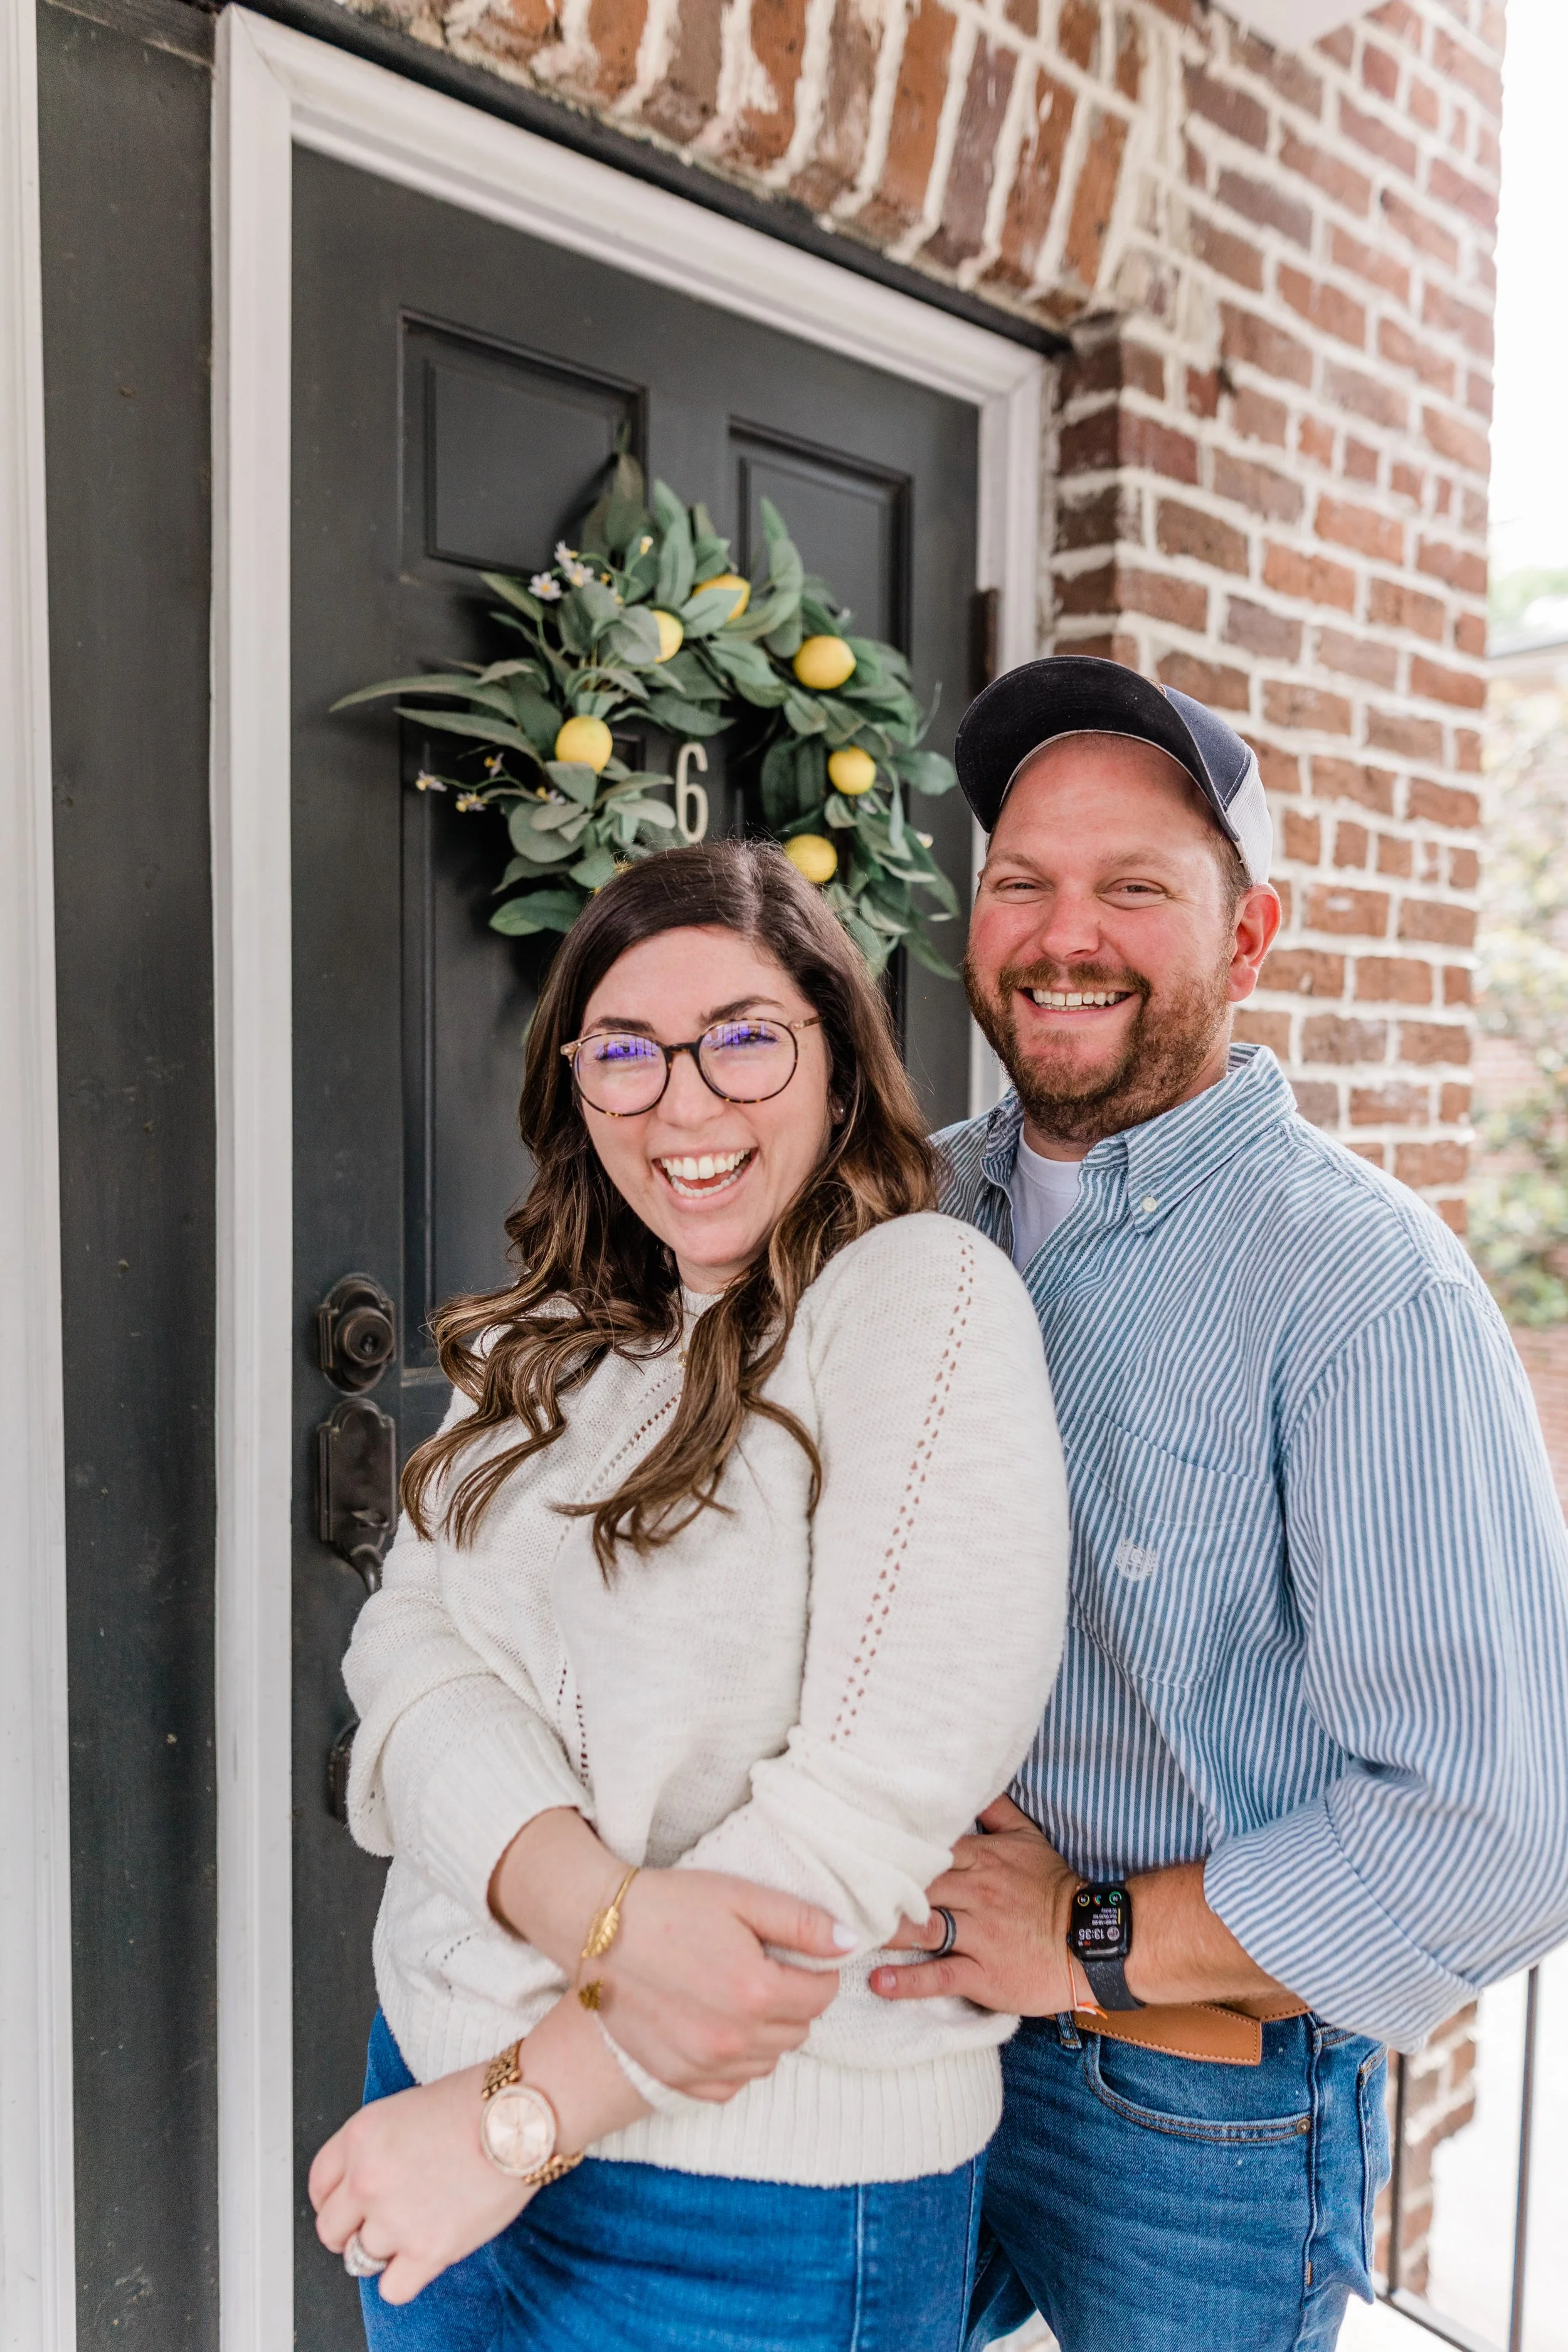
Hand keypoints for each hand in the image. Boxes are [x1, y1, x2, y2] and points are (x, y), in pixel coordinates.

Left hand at [310, 2065, 530, 2306]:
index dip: (333, 2199)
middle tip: (375, 2225)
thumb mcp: (407, 2108)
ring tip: (414, 2230)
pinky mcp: (427, 2250)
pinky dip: (403, 2278)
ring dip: (384, 2249)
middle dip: (351, 2229)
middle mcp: (367, 2180)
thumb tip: (373, 2180)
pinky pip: (392, 2288)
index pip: (319, 2184)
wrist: (519, 2116)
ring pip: (360, 2259)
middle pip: (330, 2229)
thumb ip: (379, 2148)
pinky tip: (422, 2257)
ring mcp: (394, 2219)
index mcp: (360, 2137)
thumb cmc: (477, 2103)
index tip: (346, 2206)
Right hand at [598, 1869, 849, 2098]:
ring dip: (768, 2033)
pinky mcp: (677, 2078)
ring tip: (741, 1995)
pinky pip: (731, 2085)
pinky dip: (736, 2061)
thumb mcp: (740, 1896)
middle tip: (767, 1969)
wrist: (596, 1930)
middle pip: (799, 2030)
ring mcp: (703, 2064)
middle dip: (795, 2001)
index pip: (821, 1995)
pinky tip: (719, 2026)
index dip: (818, 1971)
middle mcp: (734, 2038)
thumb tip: (849, 1944)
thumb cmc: (670, 1905)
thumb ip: (801, 1922)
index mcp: (756, 1991)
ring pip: (769, 2060)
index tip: (798, 1955)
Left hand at [868, 1794, 1092, 2016]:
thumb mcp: (1029, 1839)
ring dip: (884, 1932)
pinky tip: (878, 1981)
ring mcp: (980, 1936)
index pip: (927, 1848)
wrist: (1092, 1940)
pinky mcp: (985, 1975)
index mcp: (982, 1859)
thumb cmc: (1053, 1888)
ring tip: (846, 1934)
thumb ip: (996, 1810)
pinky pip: (942, 1976)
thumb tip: (968, 1782)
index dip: (888, 1848)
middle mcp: (976, 1894)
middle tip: (832, 1893)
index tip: (851, 1846)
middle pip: (916, 1887)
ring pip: (923, 1929)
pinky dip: (909, 1981)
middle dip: (876, 1889)